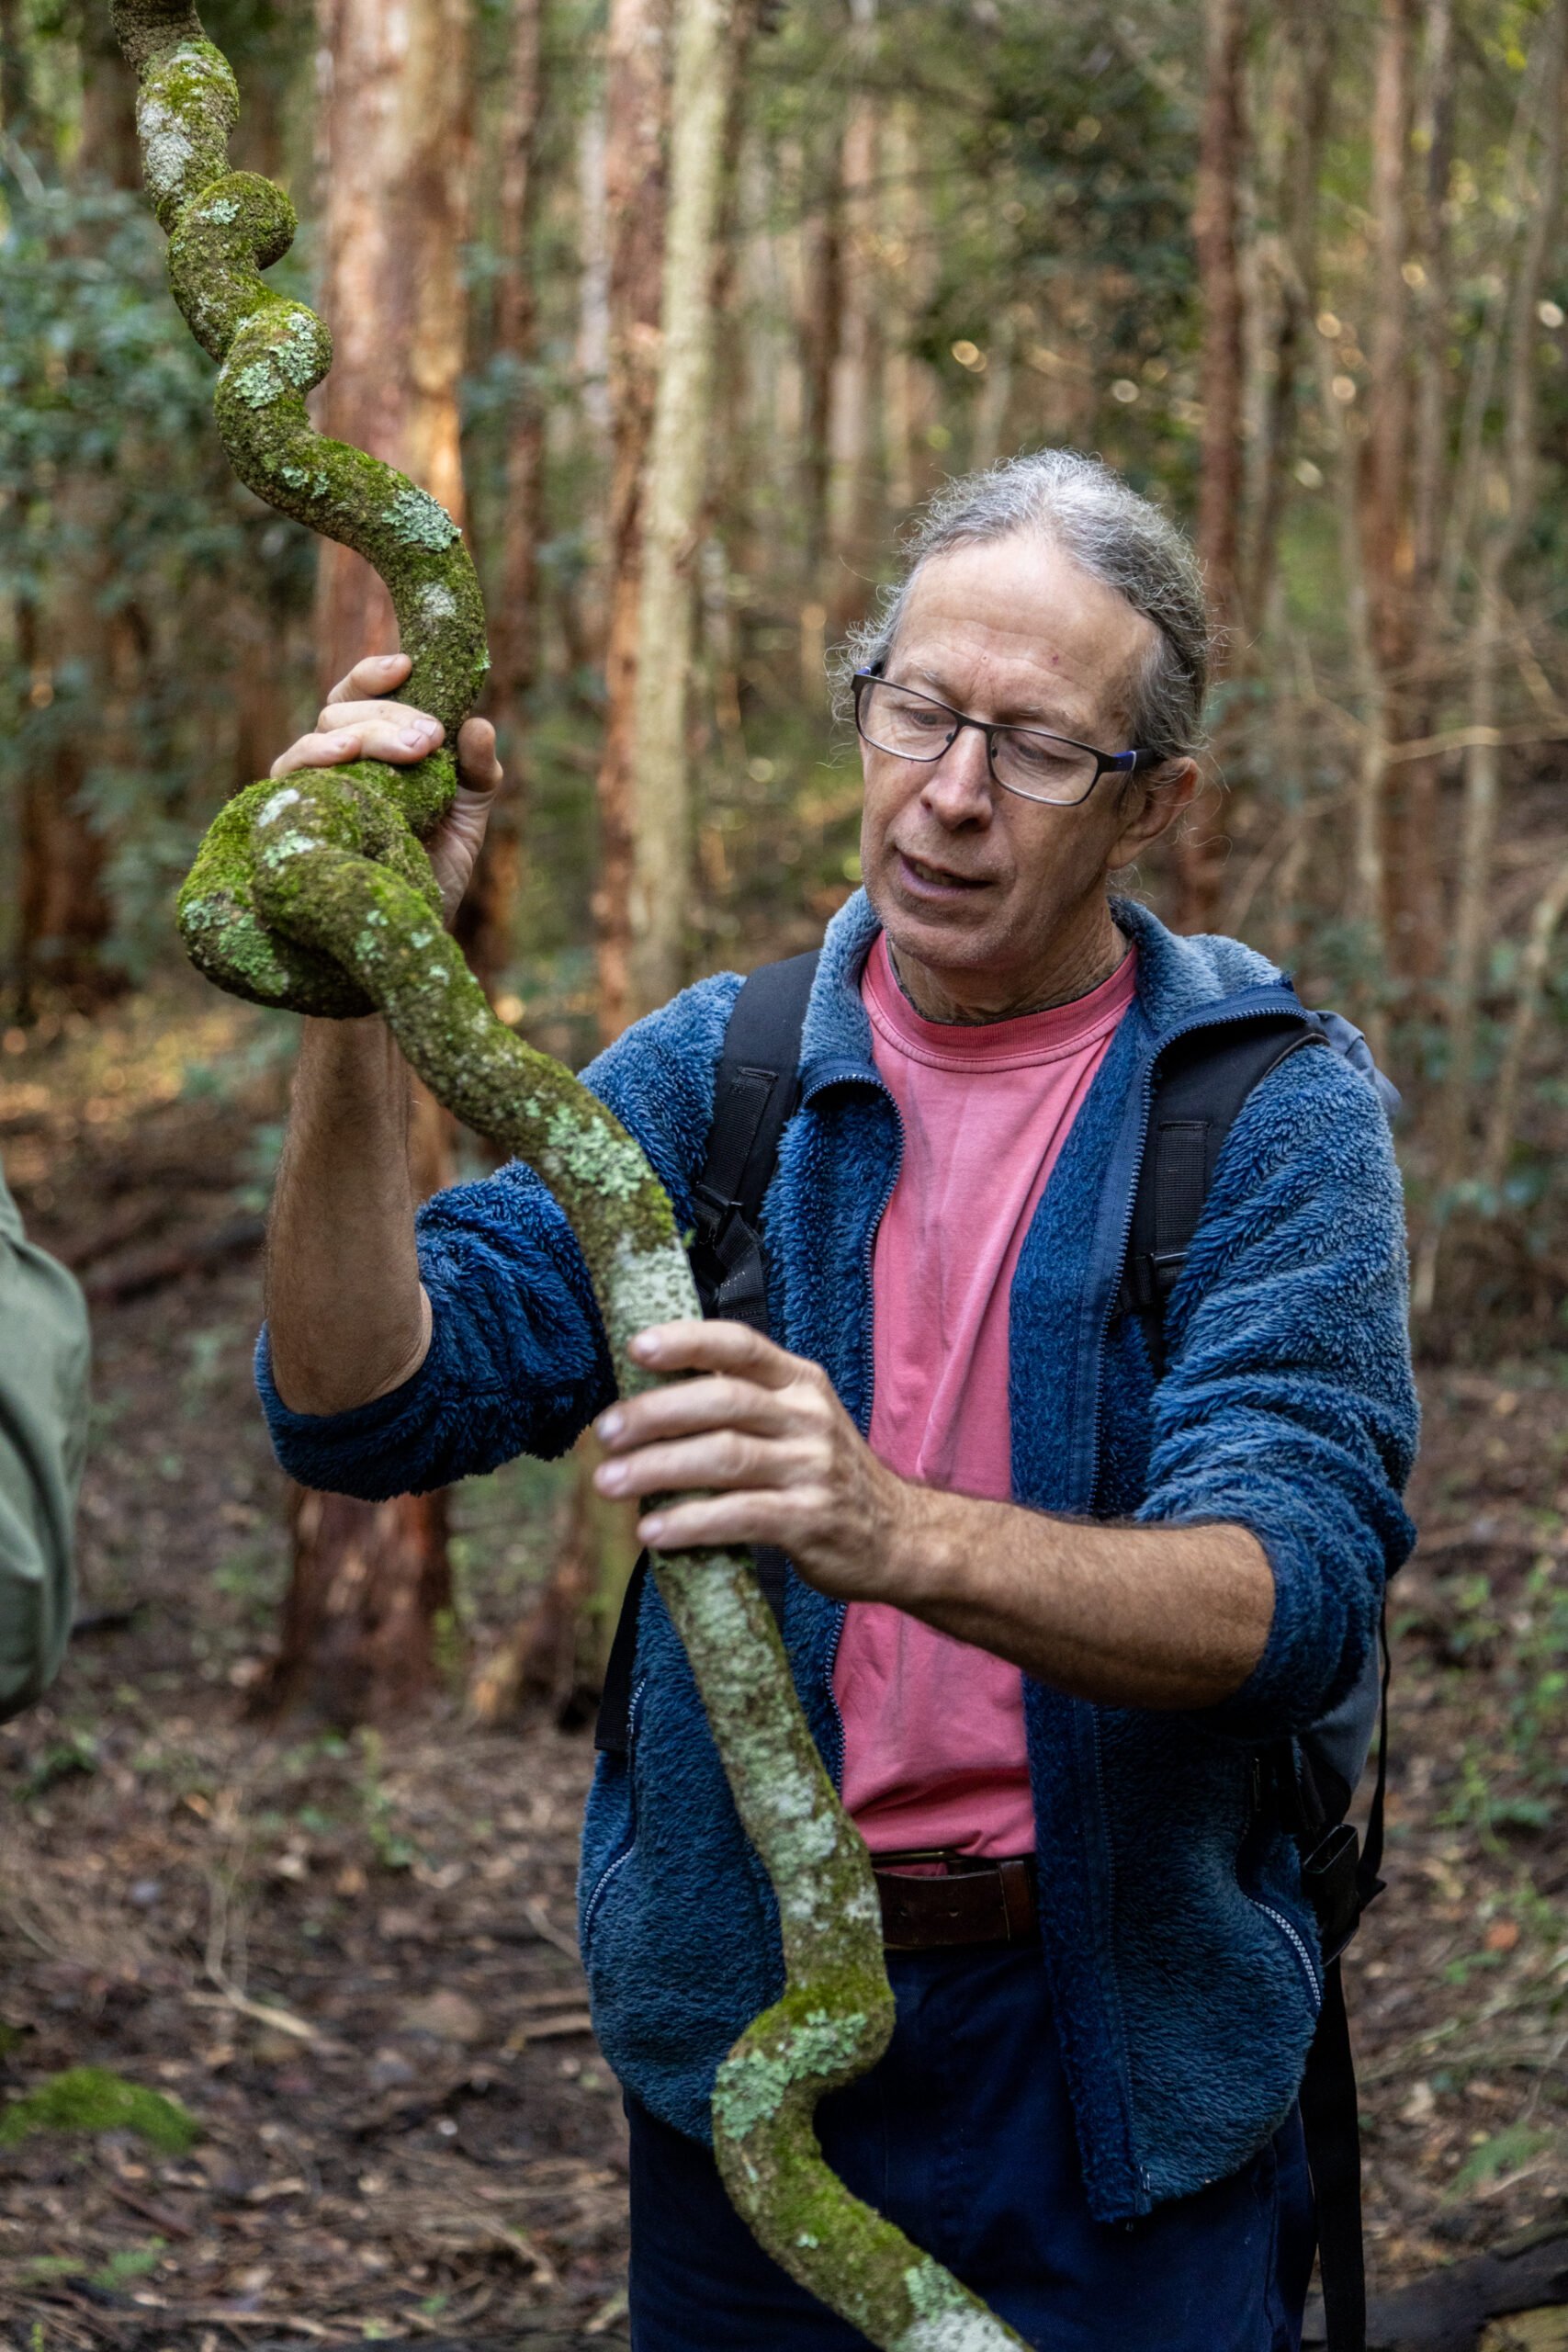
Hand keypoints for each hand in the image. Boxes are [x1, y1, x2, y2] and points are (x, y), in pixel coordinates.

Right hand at [269, 651, 502, 922]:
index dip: (375, 674)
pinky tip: (345, 757)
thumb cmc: (435, 867)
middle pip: (342, 710)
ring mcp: (311, 788)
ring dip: (365, 733)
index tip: (408, 665)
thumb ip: (477, 771)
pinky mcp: (293, 816)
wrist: (413, 928)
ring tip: (409, 751)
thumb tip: (479, 725)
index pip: (359, 694)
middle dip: (389, 714)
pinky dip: (316, 758)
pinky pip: (291, 775)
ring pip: (320, 736)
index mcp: (371, 748)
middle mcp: (335, 762)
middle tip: (431, 738)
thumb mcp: (468, 814)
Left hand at [591, 1321, 907, 1601]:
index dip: (686, 1342)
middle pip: (722, 1401)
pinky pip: (740, 1516)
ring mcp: (813, 1468)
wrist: (899, 1535)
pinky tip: (652, 1532)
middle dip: (654, 1413)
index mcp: (799, 1382)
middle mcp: (808, 1417)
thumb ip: (740, 1403)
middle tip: (604, 1433)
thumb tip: (644, 1398)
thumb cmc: (823, 1474)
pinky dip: (690, 1522)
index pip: (739, 1345)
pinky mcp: (810, 1520)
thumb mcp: (796, 1421)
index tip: (635, 1348)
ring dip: (657, 1469)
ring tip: (609, 1483)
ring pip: (724, 1457)